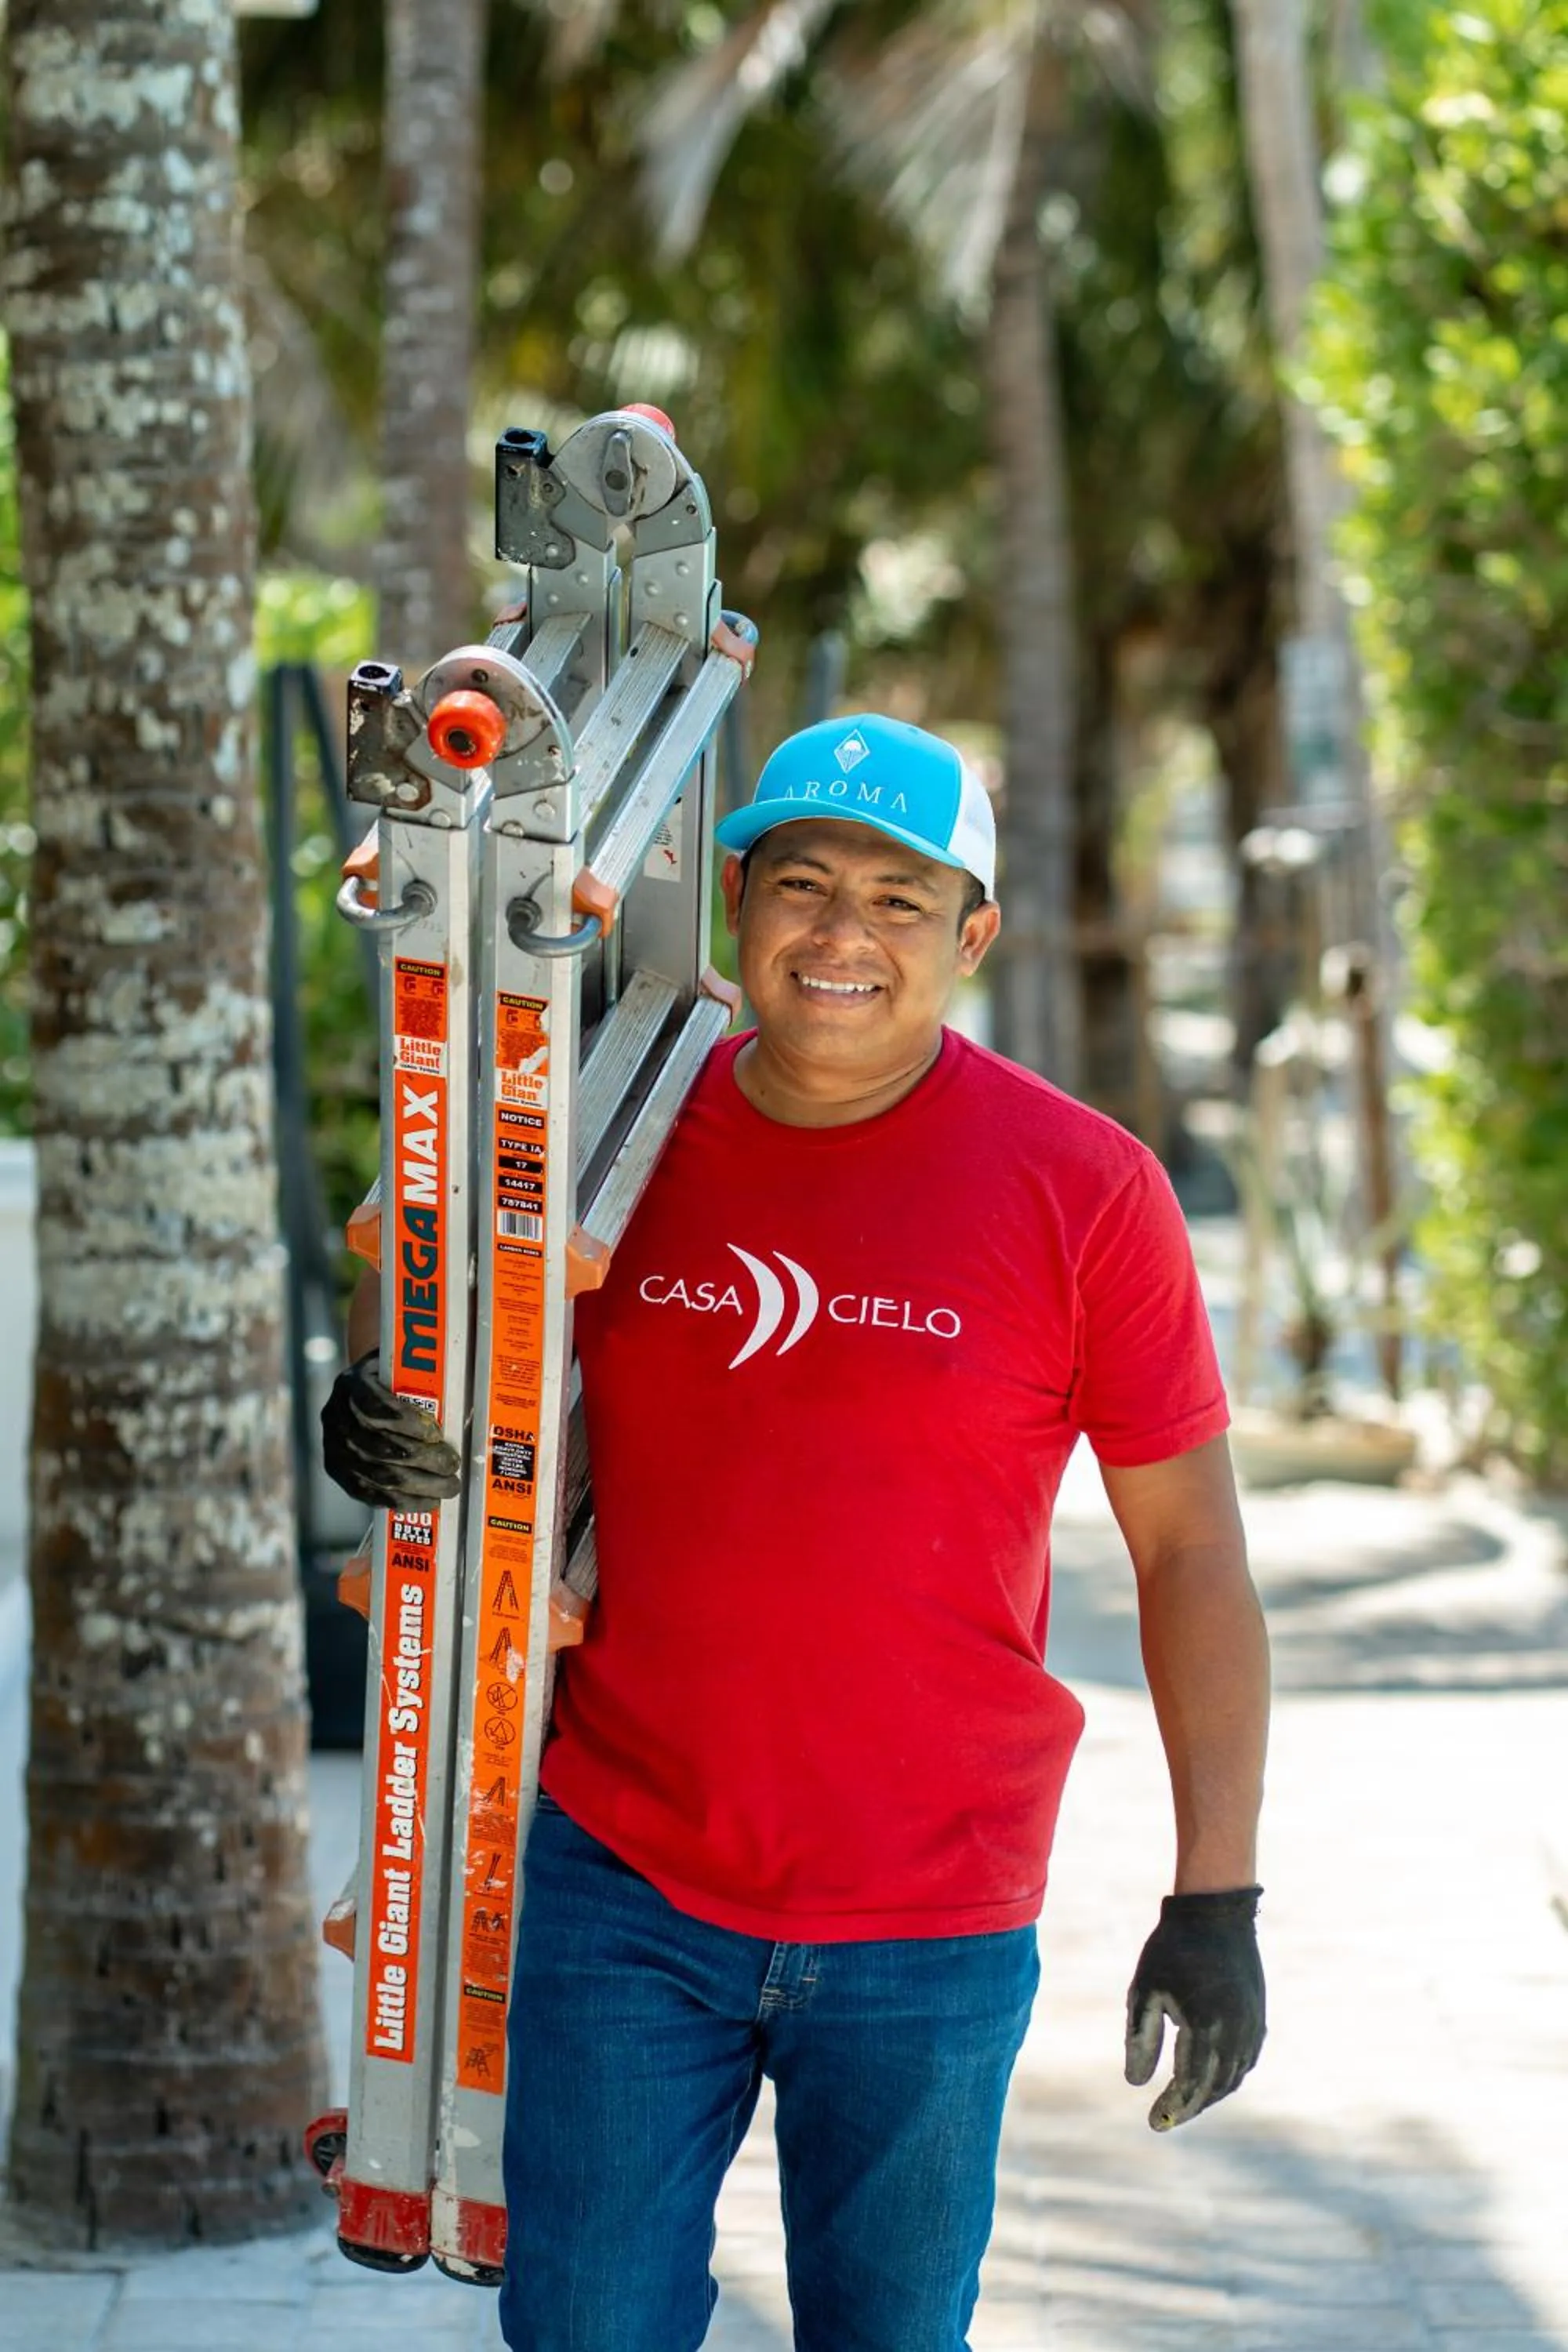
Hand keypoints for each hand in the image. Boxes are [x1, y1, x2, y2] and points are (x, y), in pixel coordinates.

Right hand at [320, 1351, 462, 1509]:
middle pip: (377, 1445)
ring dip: (418, 1484)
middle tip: (452, 1464)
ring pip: (376, 1473)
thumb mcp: (400, 1366)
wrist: (360, 1391)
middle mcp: (336, 1415)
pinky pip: (367, 1493)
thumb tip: (463, 1397)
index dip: (405, 1422)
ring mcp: (333, 1446)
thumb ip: (423, 1378)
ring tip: (448, 1485)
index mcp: (352, 1383)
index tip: (436, 1433)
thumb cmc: (390, 1377)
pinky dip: (401, 1501)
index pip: (373, 1405)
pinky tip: (427, 1501)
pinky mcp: (337, 1471)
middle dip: (421, 1459)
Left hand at [1124, 1887, 1264, 2130]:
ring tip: (1182, 2103)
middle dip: (1189, 2106)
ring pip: (1233, 2077)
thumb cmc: (1172, 1950)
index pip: (1190, 2083)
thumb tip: (1136, 2083)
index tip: (1152, 2122)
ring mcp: (1252, 2026)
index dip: (1171, 2107)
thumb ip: (1140, 2039)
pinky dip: (1227, 2077)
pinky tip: (1209, 2079)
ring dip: (1209, 2095)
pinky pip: (1245, 2061)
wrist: (1216, 1914)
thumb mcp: (1146, 1991)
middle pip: (1214, 2087)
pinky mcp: (1258, 2018)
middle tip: (1164, 2118)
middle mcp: (1236, 2032)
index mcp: (1206, 2026)